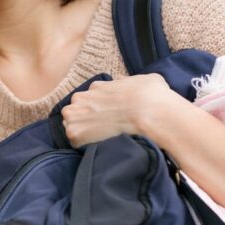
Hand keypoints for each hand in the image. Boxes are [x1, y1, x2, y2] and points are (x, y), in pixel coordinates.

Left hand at [59, 74, 183, 147]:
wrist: (149, 114)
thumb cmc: (152, 96)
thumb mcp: (143, 78)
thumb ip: (128, 81)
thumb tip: (123, 81)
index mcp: (96, 87)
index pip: (89, 99)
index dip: (97, 110)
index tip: (107, 118)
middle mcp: (81, 98)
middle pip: (76, 112)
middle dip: (86, 120)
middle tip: (103, 130)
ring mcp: (74, 115)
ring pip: (72, 125)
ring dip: (84, 133)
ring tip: (101, 139)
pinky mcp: (74, 133)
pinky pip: (75, 142)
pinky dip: (84, 146)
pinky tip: (99, 146)